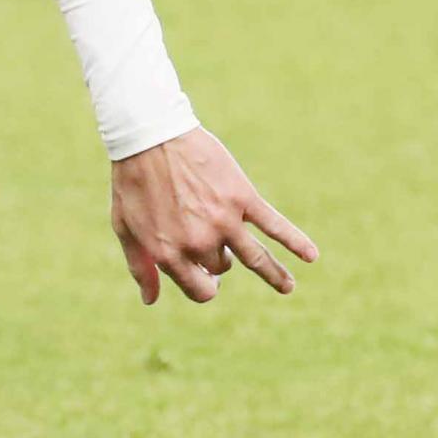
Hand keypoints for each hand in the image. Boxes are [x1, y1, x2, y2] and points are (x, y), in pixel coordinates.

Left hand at [109, 127, 317, 306]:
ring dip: (276, 276)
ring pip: (256, 259)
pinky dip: (296, 241)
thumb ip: (140, 266)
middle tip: (212, 238)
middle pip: (222, 267)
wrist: (149, 135)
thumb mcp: (125, 226)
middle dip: (219, 260)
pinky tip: (312, 255)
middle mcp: (199, 242)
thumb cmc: (133, 181)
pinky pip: (275, 225)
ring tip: (288, 288)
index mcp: (169, 253)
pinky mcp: (242, 197)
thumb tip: (151, 301)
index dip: (204, 285)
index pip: (200, 289)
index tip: (206, 276)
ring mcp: (223, 221)